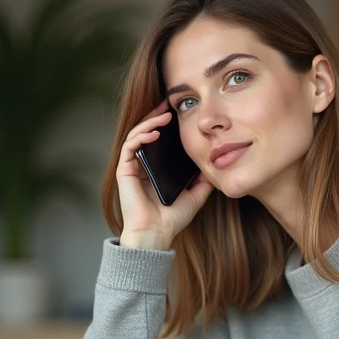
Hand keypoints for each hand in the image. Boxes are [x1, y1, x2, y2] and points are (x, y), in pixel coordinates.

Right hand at [116, 102, 213, 249]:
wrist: (156, 235)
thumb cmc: (171, 219)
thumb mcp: (195, 196)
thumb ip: (202, 181)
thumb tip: (214, 164)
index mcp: (154, 170)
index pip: (158, 141)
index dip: (165, 124)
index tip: (177, 112)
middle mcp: (141, 166)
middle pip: (145, 133)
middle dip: (156, 116)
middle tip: (168, 102)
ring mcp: (131, 168)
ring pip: (136, 135)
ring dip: (149, 122)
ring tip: (164, 115)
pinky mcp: (123, 171)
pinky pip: (130, 147)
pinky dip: (141, 136)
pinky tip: (155, 133)